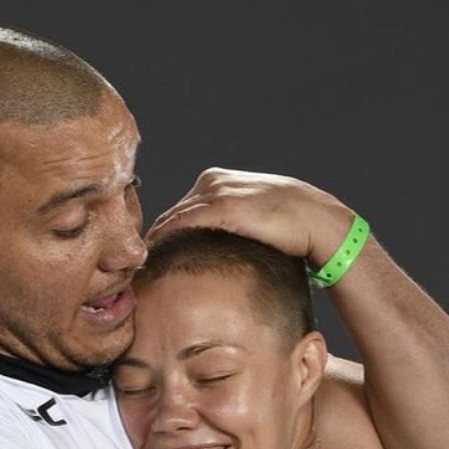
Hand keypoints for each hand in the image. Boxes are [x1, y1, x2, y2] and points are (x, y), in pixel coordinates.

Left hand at [146, 168, 354, 267]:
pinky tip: (150, 260)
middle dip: (151, 239)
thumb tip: (206, 246)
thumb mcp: (250, 214)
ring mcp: (216, 192)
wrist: (318, 221)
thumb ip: (224, 222)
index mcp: (216, 179)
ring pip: (170, 219)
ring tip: (135, 269)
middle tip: (130, 266)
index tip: (146, 256)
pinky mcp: (221, 208)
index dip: (161, 233)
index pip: (177, 208)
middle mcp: (211, 180)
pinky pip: (180, 224)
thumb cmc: (290, 224)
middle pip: (168, 213)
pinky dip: (162, 241)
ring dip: (152, 243)